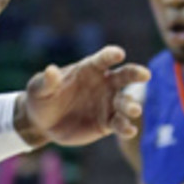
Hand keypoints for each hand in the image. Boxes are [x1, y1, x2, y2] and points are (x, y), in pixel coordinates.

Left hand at [14, 45, 148, 146]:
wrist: (41, 123)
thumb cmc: (40, 99)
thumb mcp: (39, 89)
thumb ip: (47, 81)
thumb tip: (50, 70)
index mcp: (87, 69)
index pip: (102, 59)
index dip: (110, 55)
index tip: (118, 53)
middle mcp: (102, 84)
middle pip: (123, 76)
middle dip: (134, 74)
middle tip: (145, 74)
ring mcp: (106, 104)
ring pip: (124, 102)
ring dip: (131, 105)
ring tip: (134, 110)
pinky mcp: (106, 123)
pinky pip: (119, 124)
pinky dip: (125, 127)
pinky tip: (129, 130)